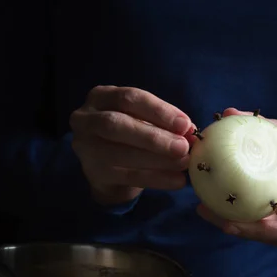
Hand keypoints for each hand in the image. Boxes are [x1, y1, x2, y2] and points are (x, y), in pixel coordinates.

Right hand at [70, 85, 196, 204]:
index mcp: (101, 96)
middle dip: (154, 137)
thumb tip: (190, 131)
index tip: (185, 124)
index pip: (130, 98)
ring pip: (120, 153)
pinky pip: (127, 177)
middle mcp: (86, 119)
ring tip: (183, 163)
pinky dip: (156, 179)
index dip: (159, 111)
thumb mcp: (144, 121)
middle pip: (118, 125)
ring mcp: (86, 147)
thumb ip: (164, 123)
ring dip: (157, 159)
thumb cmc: (130, 135)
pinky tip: (176, 180)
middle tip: (183, 147)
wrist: (108, 169)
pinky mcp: (95, 173)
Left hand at [197, 108, 276, 249]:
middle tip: (231, 223)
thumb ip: (265, 126)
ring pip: (270, 237)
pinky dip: (231, 222)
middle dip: (261, 231)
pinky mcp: (272, 227)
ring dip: (240, 230)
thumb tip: (229, 113)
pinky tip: (206, 209)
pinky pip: (254, 230)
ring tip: (211, 214)